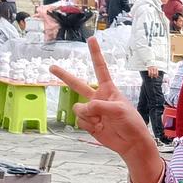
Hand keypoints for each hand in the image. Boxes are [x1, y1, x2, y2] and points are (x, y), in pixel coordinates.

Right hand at [52, 39, 161, 182]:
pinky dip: (88, 125)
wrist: (131, 143)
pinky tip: (98, 128)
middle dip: (64, 76)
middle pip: (77, 84)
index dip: (95, 54)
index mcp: (108, 89)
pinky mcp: (88, 123)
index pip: (100, 68)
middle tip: (51, 67)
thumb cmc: (130, 122)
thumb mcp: (118, 110)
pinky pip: (80, 121)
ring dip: (87, 115)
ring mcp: (92, 111)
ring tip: (100, 120)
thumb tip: (82, 108)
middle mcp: (97, 97)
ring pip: (78, 108)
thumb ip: (99, 106)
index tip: (91, 39)